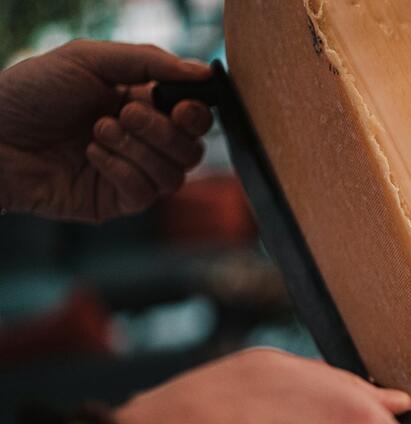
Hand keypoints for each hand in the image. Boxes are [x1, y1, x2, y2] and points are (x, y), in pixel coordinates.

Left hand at [0, 40, 212, 222]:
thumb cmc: (31, 93)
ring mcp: (132, 173)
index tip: (180, 107)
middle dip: (162, 131)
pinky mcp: (117, 201)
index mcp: (142, 104)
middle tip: (123, 115)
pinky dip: (122, 171)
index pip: (194, 116)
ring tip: (98, 133)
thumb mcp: (88, 59)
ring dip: (139, 150)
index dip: (196, 114)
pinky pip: (146, 193)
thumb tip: (204, 73)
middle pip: (192, 149)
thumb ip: (149, 61)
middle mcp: (143, 141)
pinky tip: (91, 156)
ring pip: (175, 174)